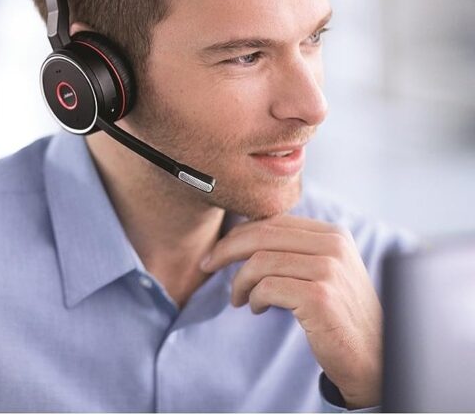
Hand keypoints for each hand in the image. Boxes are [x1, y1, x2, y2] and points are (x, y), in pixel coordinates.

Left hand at [200, 215, 381, 408]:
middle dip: (226, 250)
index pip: (272, 222)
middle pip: (261, 235)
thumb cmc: (338, 314)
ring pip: (259, 262)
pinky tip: (257, 309)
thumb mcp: (322, 271)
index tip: (217, 252)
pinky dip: (253, 298)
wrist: (372, 357)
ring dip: (239, 282)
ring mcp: (329, 270)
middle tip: (208, 266)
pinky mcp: (320, 296)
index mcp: (333, 234)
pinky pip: (266, 287)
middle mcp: (334, 246)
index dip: (238, 235)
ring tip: (239, 299)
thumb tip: (241, 233)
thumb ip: (293, 249)